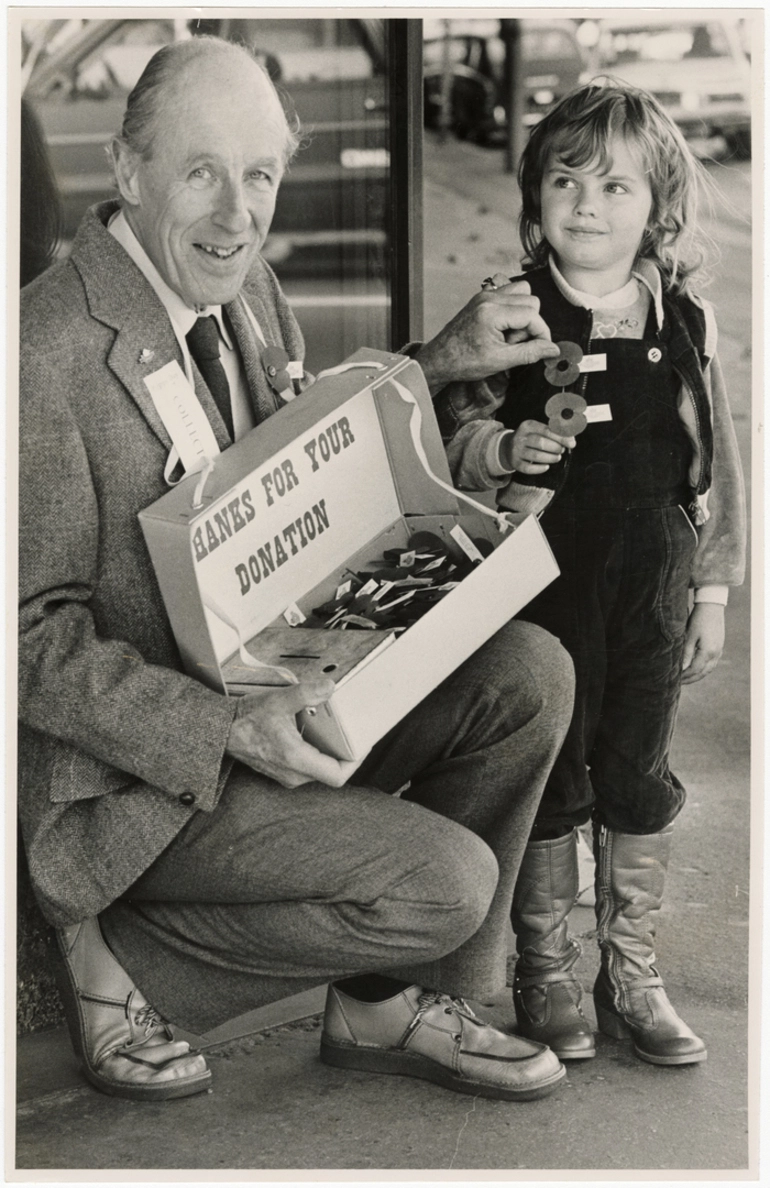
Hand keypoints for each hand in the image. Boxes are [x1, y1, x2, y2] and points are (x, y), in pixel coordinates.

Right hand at [226, 678, 358, 786]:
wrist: (221, 732)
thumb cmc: (245, 721)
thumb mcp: (278, 701)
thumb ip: (306, 693)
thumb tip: (329, 688)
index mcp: (296, 760)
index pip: (337, 775)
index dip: (355, 762)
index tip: (362, 746)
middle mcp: (293, 774)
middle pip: (332, 771)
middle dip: (344, 752)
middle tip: (352, 733)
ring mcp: (288, 775)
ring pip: (320, 769)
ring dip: (329, 750)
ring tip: (333, 730)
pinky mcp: (283, 771)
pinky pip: (309, 766)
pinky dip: (316, 751)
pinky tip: (313, 732)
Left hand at [415, 279, 559, 394]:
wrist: (440, 359)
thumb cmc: (464, 362)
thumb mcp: (500, 361)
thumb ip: (530, 353)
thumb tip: (554, 350)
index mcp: (492, 312)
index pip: (532, 314)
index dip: (541, 333)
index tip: (541, 349)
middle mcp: (489, 298)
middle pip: (530, 300)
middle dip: (531, 323)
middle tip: (515, 344)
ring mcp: (485, 295)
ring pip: (522, 292)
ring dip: (524, 313)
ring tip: (509, 335)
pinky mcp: (482, 297)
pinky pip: (509, 293)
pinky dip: (513, 308)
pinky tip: (503, 327)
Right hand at [500, 419, 575, 473]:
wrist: (507, 447)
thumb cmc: (530, 438)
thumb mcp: (538, 430)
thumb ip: (554, 433)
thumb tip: (571, 440)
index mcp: (528, 425)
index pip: (546, 430)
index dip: (560, 437)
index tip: (571, 443)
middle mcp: (520, 437)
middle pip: (540, 443)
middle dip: (555, 447)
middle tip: (562, 450)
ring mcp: (516, 450)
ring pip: (535, 455)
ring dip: (550, 458)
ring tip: (557, 457)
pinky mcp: (515, 462)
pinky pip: (528, 468)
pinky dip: (539, 469)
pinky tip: (547, 467)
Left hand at [681, 603, 724, 683]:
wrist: (711, 606)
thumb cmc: (698, 619)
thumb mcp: (689, 635)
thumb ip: (686, 653)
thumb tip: (682, 669)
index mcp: (708, 651)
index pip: (694, 670)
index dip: (684, 676)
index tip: (675, 679)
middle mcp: (716, 653)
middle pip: (703, 672)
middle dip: (690, 679)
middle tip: (679, 683)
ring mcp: (719, 650)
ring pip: (708, 669)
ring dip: (697, 675)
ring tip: (686, 678)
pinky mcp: (719, 647)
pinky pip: (712, 663)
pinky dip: (703, 669)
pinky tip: (695, 669)